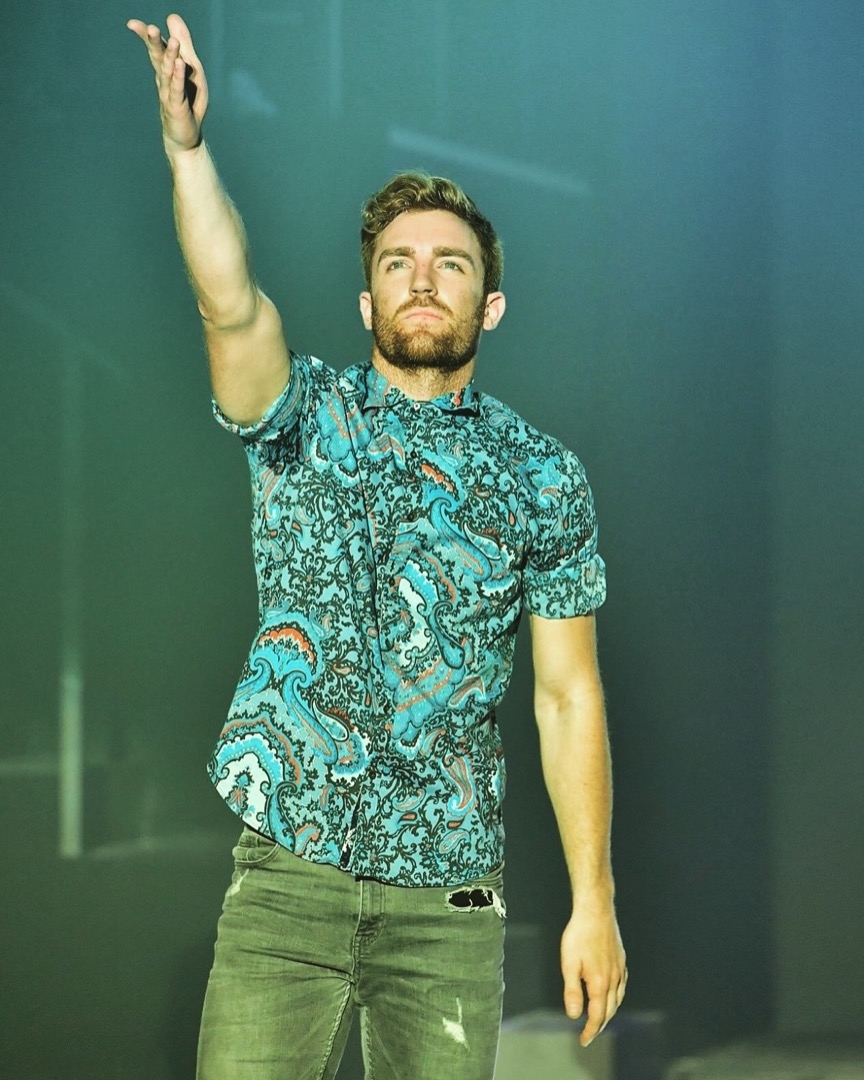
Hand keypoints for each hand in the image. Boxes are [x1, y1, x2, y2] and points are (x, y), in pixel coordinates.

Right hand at [127, 13, 208, 153]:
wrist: (184, 137)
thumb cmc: (188, 102)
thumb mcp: (190, 69)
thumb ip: (183, 44)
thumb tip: (172, 16)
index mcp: (166, 70)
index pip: (155, 49)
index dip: (145, 36)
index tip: (132, 24)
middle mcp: (165, 80)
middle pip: (158, 59)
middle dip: (155, 44)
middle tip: (150, 28)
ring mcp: (169, 94)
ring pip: (168, 73)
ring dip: (170, 57)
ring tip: (172, 42)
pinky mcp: (177, 107)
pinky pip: (177, 89)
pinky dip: (178, 77)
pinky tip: (179, 64)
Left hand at [560, 903, 626, 1046]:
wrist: (595, 910)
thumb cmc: (579, 934)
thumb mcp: (569, 963)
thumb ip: (571, 991)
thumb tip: (574, 1015)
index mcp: (600, 983)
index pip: (597, 1015)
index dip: (590, 1031)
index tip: (583, 1041)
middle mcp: (614, 979)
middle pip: (609, 1010)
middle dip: (599, 1025)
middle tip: (589, 1034)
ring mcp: (620, 969)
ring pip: (618, 999)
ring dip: (609, 1012)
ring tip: (600, 1019)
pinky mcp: (621, 959)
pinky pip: (622, 985)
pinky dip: (617, 996)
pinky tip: (612, 993)